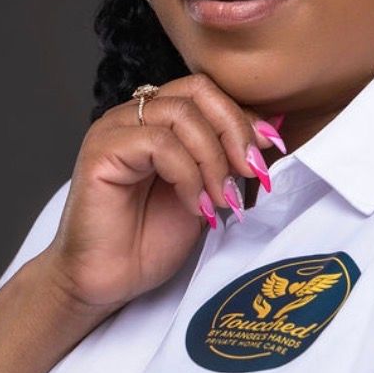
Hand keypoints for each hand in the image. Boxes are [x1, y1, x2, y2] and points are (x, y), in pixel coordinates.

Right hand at [45, 72, 281, 314]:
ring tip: (221, 200)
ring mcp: (114, 130)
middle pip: (197, 91)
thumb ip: (228, 159)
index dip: (243, 117)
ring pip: (181, 114)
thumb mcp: (206, 191)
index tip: (269, 151)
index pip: (206, 91)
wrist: (107, 281)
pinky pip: (158, 143)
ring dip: (213, 159)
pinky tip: (194, 206)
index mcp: (157, 119)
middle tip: (250, 172)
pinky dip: (187, 174)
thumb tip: (272, 132)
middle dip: (234, 131)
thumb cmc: (150, 241)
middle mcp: (134, 117)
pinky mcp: (101, 151)